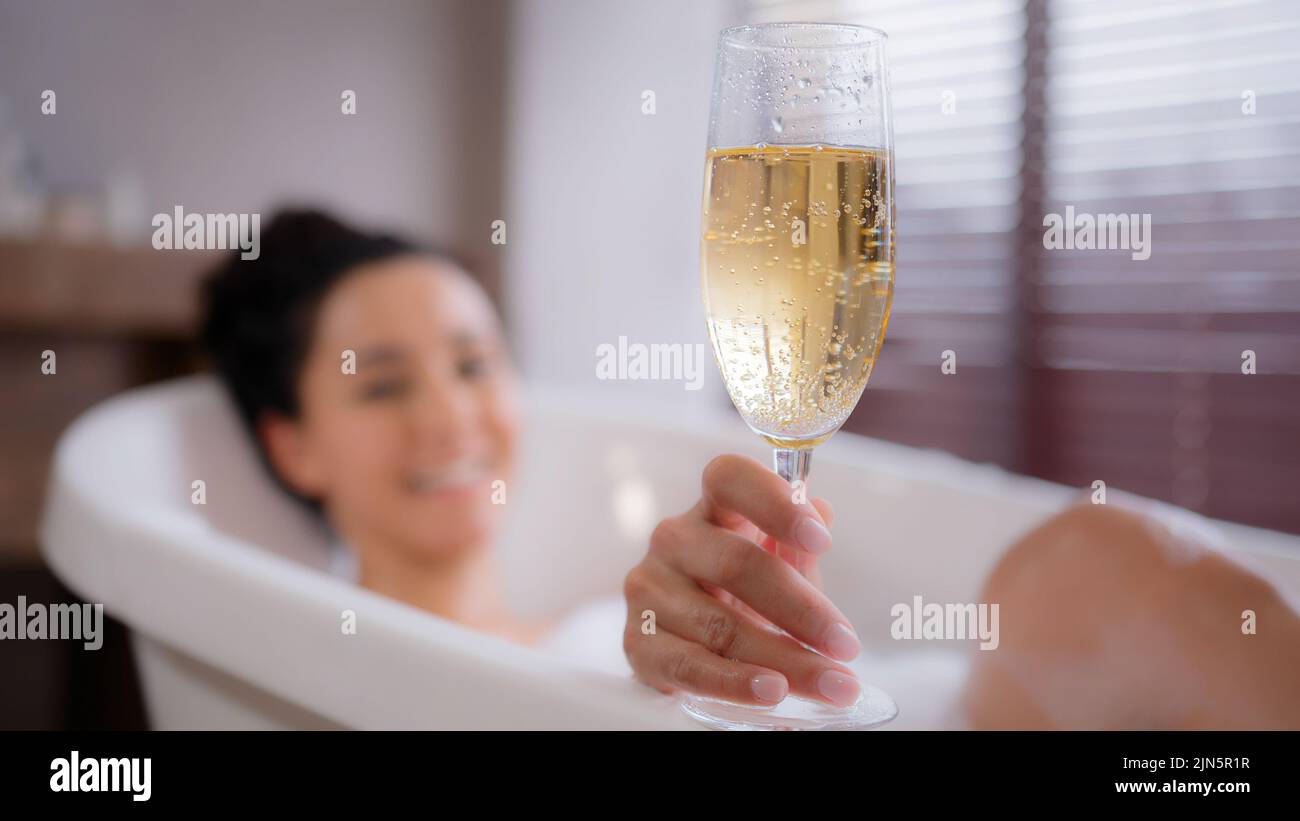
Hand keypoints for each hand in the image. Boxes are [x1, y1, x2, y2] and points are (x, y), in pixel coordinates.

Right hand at [622, 454, 862, 706]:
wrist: (689, 641)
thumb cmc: (741, 593)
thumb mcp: (776, 567)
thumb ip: (796, 547)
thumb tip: (822, 511)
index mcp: (711, 509)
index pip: (729, 479)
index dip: (774, 502)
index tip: (822, 539)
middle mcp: (672, 540)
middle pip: (736, 564)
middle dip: (801, 609)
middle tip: (846, 645)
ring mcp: (649, 590)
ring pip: (721, 626)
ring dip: (786, 660)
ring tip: (833, 684)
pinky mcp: (638, 642)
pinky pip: (690, 665)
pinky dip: (735, 682)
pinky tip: (773, 691)